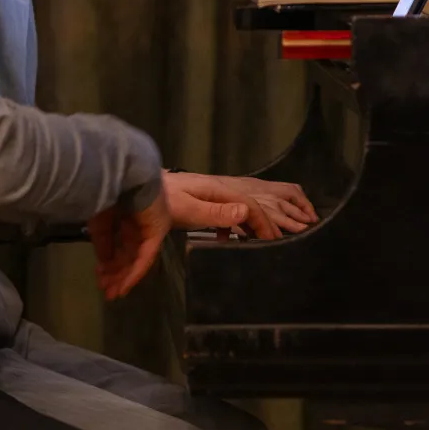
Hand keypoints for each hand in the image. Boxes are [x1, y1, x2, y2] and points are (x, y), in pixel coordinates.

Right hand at [87, 189, 171, 300]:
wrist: (121, 174)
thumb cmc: (105, 191)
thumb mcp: (99, 220)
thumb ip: (102, 241)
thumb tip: (102, 262)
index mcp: (124, 216)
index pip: (119, 243)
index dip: (109, 262)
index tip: (99, 277)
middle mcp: (138, 223)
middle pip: (128, 253)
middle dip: (116, 273)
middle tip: (105, 290)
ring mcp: (149, 227)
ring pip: (137, 258)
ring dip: (124, 275)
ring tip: (112, 292)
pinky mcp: (157, 230)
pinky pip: (146, 256)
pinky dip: (136, 271)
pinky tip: (125, 284)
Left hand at [165, 172, 317, 239]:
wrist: (141, 186)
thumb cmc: (162, 199)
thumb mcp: (188, 208)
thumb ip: (216, 212)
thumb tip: (246, 213)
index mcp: (221, 191)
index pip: (252, 208)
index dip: (265, 226)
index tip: (275, 243)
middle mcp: (221, 190)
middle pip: (253, 205)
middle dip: (271, 220)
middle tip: (286, 239)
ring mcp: (212, 195)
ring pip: (242, 209)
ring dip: (256, 222)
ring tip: (269, 238)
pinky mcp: (203, 201)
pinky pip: (227, 213)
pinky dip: (234, 225)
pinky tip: (226, 239)